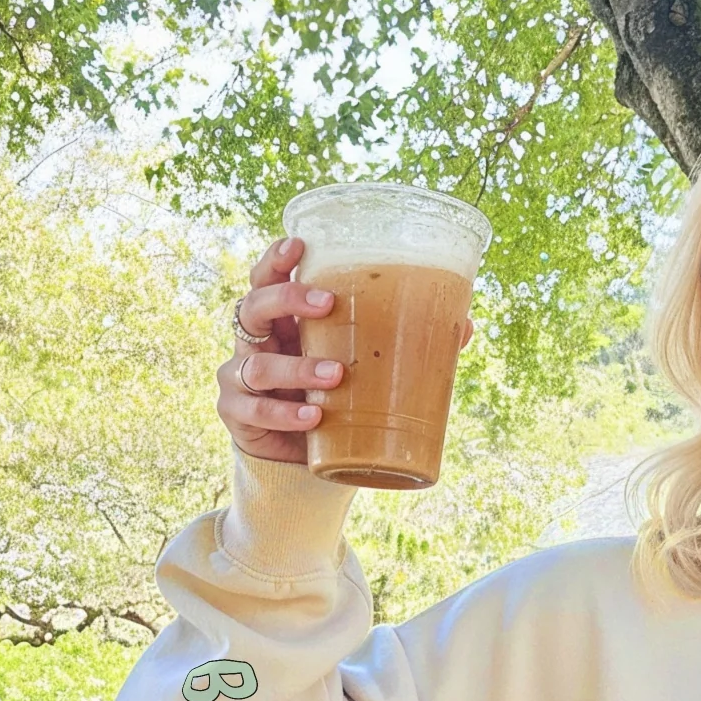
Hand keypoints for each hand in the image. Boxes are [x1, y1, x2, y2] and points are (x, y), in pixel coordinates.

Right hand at [218, 235, 478, 464]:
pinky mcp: (236, 414)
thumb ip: (402, 345)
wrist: (298, 455)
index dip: (277, 259)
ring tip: (336, 375)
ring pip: (259, 364)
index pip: (268, 279)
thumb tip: (465, 325)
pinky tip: (313, 417)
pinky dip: (285, 414)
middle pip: (256, 306)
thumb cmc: (330, 396)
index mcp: (283, 321)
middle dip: (289, 300)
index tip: (300, 246)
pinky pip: (254, 411)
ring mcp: (240, 377)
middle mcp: (256, 342)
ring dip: (298, 368)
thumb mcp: (359, 368)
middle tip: (328, 303)